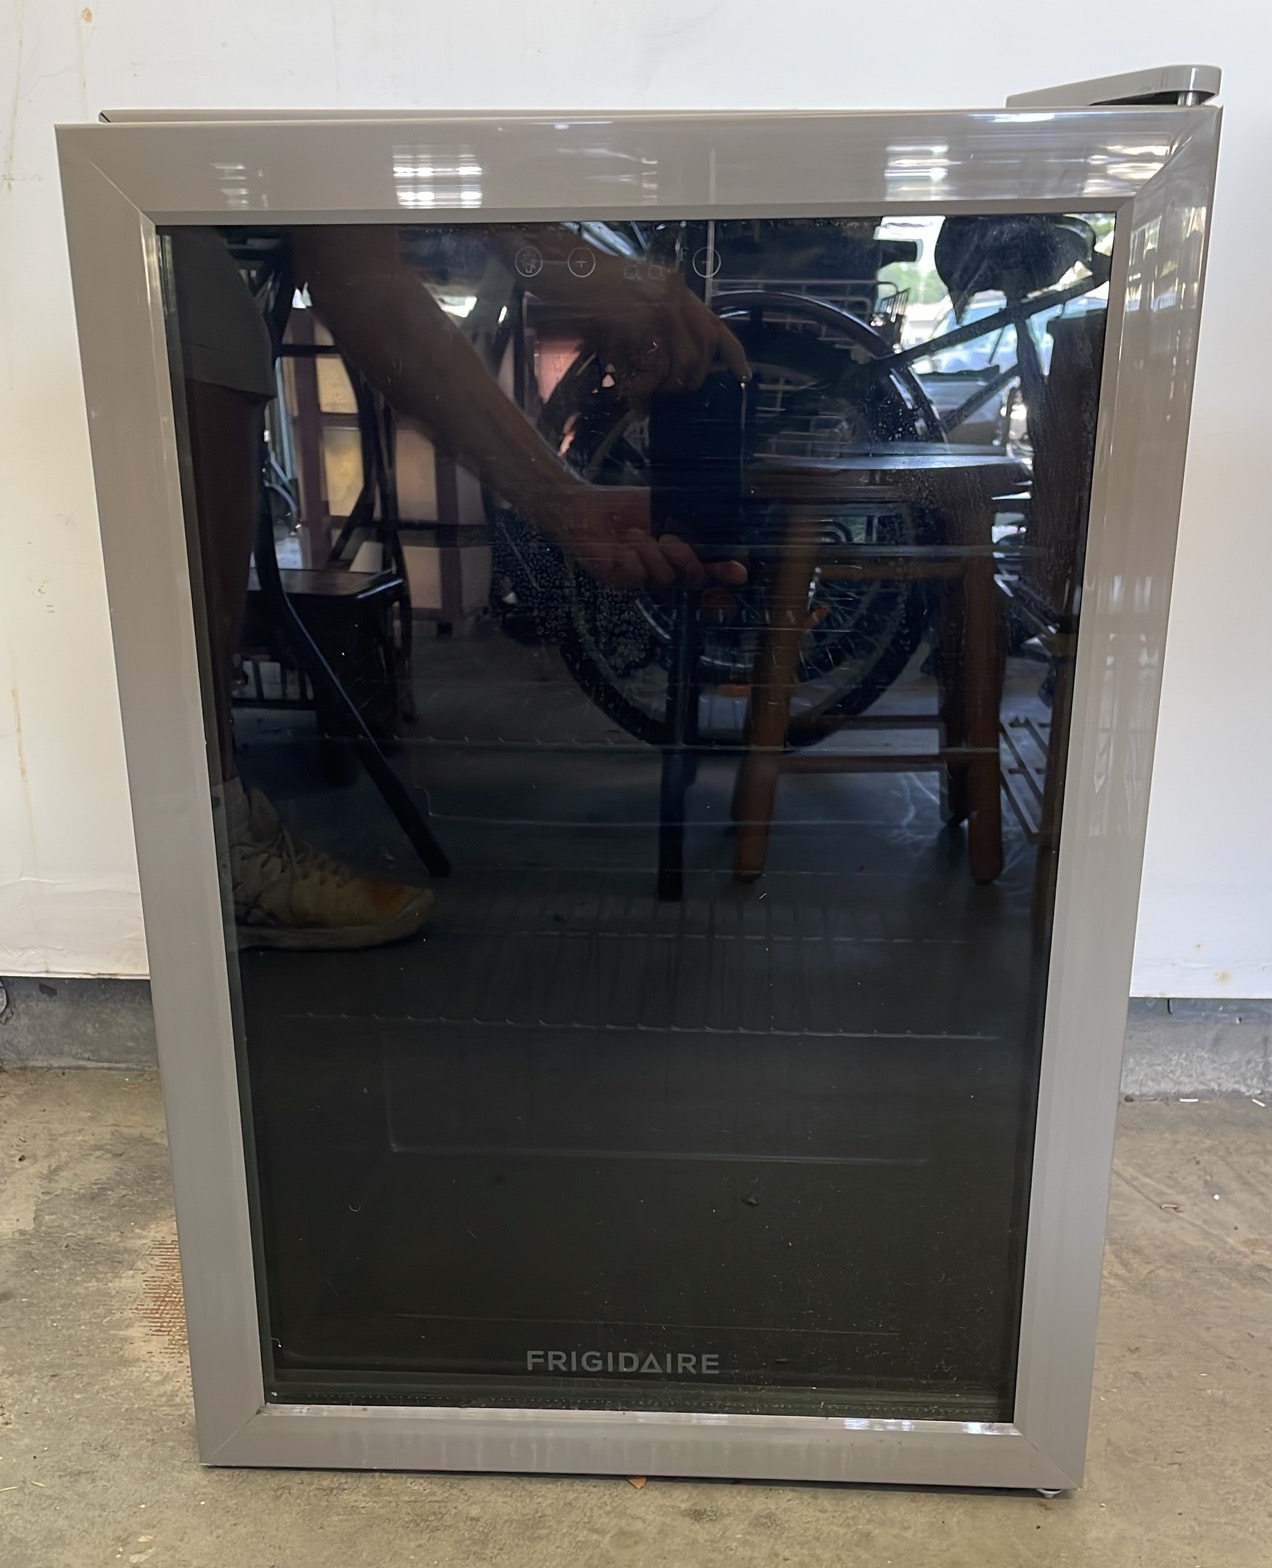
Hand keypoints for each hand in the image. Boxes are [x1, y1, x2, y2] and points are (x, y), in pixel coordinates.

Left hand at [553, 485, 747, 594]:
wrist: (582, 505)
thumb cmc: (621, 505)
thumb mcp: (663, 505)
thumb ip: (690, 515)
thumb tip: (724, 519)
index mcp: (677, 553)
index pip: (708, 569)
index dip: (725, 572)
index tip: (740, 571)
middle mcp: (662, 570)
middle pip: (692, 579)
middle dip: (686, 559)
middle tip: (672, 540)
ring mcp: (641, 580)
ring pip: (665, 578)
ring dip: (652, 552)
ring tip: (636, 534)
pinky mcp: (619, 582)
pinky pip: (639, 577)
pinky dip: (633, 556)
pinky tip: (623, 543)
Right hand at [589, 271, 749, 407]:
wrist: (560, 269)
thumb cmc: (586, 288)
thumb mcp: (630, 301)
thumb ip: (654, 324)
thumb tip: (667, 365)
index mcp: (674, 288)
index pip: (715, 323)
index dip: (732, 353)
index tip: (744, 375)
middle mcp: (675, 295)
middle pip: (704, 350)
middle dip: (691, 379)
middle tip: (669, 391)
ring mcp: (661, 307)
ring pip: (685, 362)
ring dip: (668, 386)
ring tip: (649, 393)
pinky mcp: (644, 322)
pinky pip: (656, 367)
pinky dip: (647, 388)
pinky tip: (636, 396)